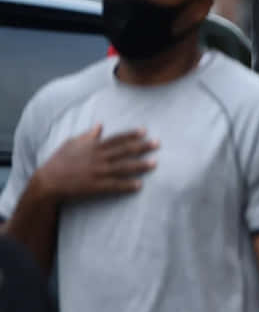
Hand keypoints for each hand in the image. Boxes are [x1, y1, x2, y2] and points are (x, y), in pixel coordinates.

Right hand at [36, 125, 156, 200]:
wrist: (48, 181)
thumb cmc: (59, 161)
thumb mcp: (71, 143)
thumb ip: (88, 135)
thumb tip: (100, 125)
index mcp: (92, 146)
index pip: (116, 138)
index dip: (131, 135)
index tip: (145, 131)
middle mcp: (97, 157)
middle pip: (124, 151)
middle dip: (142, 147)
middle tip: (158, 144)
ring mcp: (97, 172)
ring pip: (123, 167)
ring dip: (140, 165)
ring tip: (155, 163)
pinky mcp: (96, 186)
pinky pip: (115, 185)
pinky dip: (127, 185)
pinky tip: (140, 185)